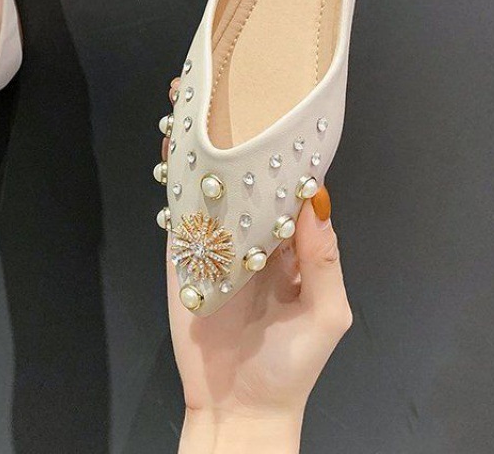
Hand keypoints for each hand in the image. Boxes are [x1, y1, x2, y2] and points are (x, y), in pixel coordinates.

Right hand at [163, 79, 352, 452]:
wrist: (235, 406)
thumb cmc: (290, 366)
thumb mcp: (325, 317)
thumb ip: (323, 263)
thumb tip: (316, 203)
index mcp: (291, 244)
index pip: (289, 185)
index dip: (286, 149)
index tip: (281, 107)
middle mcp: (253, 234)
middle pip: (246, 176)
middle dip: (237, 136)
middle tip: (227, 87)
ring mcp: (215, 242)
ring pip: (209, 185)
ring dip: (200, 147)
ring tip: (192, 102)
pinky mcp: (183, 255)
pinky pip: (179, 212)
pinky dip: (172, 179)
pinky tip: (168, 146)